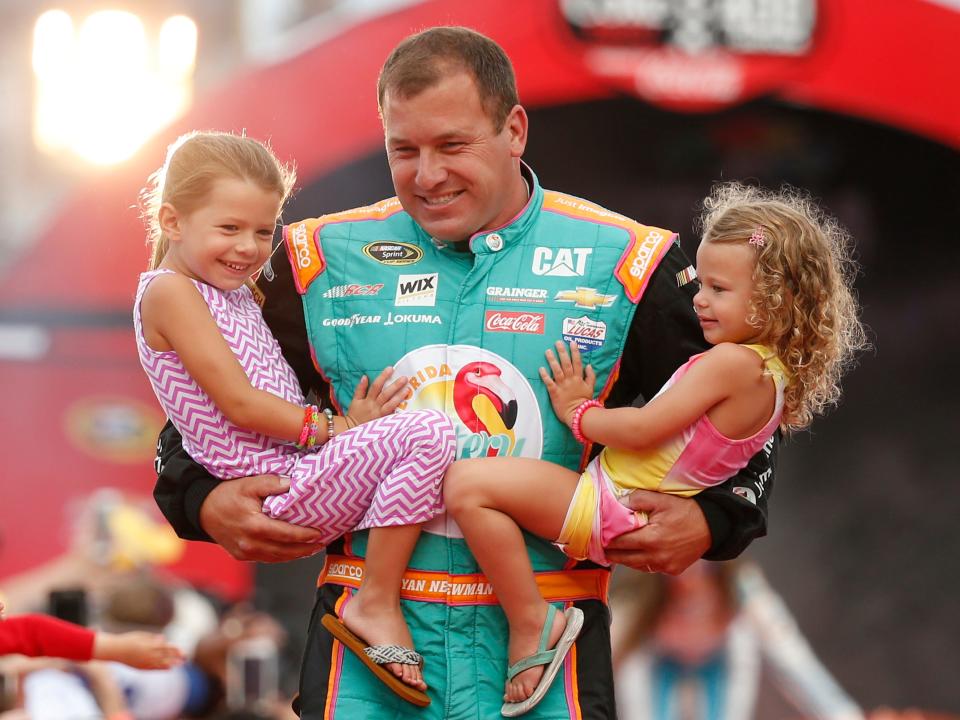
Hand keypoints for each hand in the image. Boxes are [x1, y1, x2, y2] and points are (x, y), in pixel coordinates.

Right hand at [93, 631, 184, 668]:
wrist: (115, 650)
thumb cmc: (129, 640)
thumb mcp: (142, 635)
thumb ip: (153, 638)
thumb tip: (164, 639)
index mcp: (150, 645)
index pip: (167, 648)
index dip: (176, 651)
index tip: (183, 652)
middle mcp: (149, 654)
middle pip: (166, 657)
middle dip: (177, 657)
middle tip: (185, 658)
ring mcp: (145, 662)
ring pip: (162, 664)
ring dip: (172, 663)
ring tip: (180, 664)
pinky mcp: (141, 667)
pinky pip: (154, 668)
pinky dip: (163, 668)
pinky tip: (169, 668)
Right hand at [199, 475, 324, 561]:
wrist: (201, 510)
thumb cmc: (226, 495)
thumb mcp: (249, 483)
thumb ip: (272, 483)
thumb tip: (293, 484)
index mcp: (255, 526)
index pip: (287, 534)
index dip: (305, 535)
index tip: (320, 532)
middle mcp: (251, 544)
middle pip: (285, 551)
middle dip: (306, 548)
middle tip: (322, 543)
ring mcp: (246, 552)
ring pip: (277, 558)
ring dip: (296, 555)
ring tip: (312, 548)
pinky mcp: (243, 556)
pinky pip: (267, 559)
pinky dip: (283, 556)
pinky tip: (293, 551)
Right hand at [346, 367, 408, 424]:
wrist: (352, 430)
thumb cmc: (355, 414)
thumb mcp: (355, 400)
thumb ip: (360, 388)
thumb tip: (365, 376)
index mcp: (368, 400)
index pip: (376, 385)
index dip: (383, 377)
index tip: (391, 368)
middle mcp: (374, 406)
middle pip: (385, 394)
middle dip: (395, 385)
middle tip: (404, 378)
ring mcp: (380, 415)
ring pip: (390, 404)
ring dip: (399, 397)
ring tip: (407, 390)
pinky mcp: (384, 422)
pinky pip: (392, 415)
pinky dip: (399, 410)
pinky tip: (407, 405)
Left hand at [539, 340, 595, 425]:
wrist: (579, 415)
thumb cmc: (584, 402)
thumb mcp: (590, 388)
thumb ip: (590, 376)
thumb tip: (589, 365)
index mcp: (579, 378)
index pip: (577, 362)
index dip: (575, 352)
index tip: (572, 342)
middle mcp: (570, 380)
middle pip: (566, 363)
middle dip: (562, 352)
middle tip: (557, 342)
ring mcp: (562, 386)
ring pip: (557, 370)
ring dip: (552, 360)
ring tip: (548, 351)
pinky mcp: (554, 393)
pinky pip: (549, 382)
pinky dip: (545, 375)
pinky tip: (541, 368)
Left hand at [604, 489, 710, 574]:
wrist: (712, 527)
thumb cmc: (686, 511)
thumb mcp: (662, 499)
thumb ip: (639, 499)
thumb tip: (618, 502)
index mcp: (652, 539)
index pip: (621, 543)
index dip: (608, 540)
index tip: (598, 537)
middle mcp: (657, 557)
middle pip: (625, 559)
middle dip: (612, 553)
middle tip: (601, 548)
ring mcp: (665, 566)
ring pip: (637, 566)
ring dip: (625, 560)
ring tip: (614, 553)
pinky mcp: (672, 570)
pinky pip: (650, 568)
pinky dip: (641, 563)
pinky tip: (635, 555)